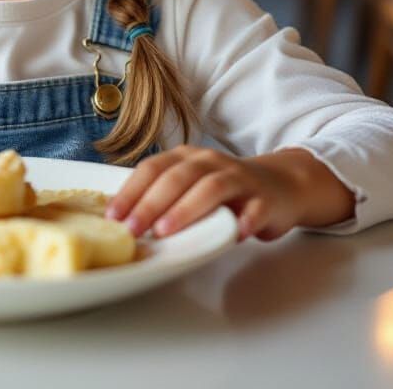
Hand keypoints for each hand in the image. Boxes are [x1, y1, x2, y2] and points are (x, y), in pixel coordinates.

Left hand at [105, 146, 308, 242]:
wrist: (279, 186)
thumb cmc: (225, 192)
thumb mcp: (190, 187)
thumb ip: (164, 197)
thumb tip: (123, 218)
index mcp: (186, 158)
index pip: (152, 169)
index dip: (131, 191)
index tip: (113, 215)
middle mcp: (210, 161)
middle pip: (177, 177)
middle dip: (151, 203)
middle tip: (133, 228)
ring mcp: (238, 177)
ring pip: (210, 187)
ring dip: (186, 209)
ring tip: (167, 231)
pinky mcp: (264, 198)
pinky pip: (254, 208)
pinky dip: (244, 220)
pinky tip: (234, 234)